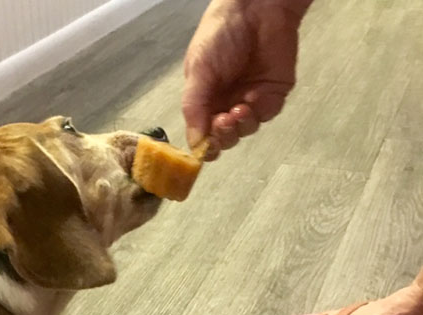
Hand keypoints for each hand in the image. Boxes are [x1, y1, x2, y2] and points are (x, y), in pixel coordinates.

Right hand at [182, 0, 309, 159]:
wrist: (256, 10)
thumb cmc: (219, 36)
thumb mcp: (198, 70)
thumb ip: (194, 107)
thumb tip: (194, 144)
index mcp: (203, 98)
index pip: (202, 132)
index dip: (204, 144)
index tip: (205, 149)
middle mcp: (225, 103)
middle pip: (224, 137)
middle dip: (223, 136)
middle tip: (223, 122)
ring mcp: (250, 100)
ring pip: (246, 130)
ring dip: (241, 125)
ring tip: (239, 108)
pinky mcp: (273, 95)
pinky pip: (266, 115)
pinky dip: (259, 112)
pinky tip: (254, 98)